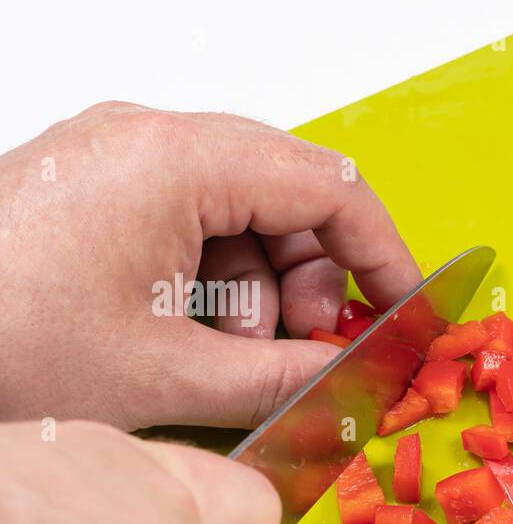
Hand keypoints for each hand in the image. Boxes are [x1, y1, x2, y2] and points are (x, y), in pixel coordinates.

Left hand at [0, 102, 421, 430]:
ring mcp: (116, 159)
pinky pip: (190, 222)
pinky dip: (210, 282)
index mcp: (174, 162)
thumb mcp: (167, 380)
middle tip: (307, 352)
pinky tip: (185, 338)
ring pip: (241, 214)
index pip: (329, 187)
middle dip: (312, 282)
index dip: (383, 254)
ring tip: (224, 358)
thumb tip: (353, 384)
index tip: (406, 308)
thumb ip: (284, 380)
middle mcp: (146, 140)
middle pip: (288, 197)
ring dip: (257, 292)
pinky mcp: (95, 188)